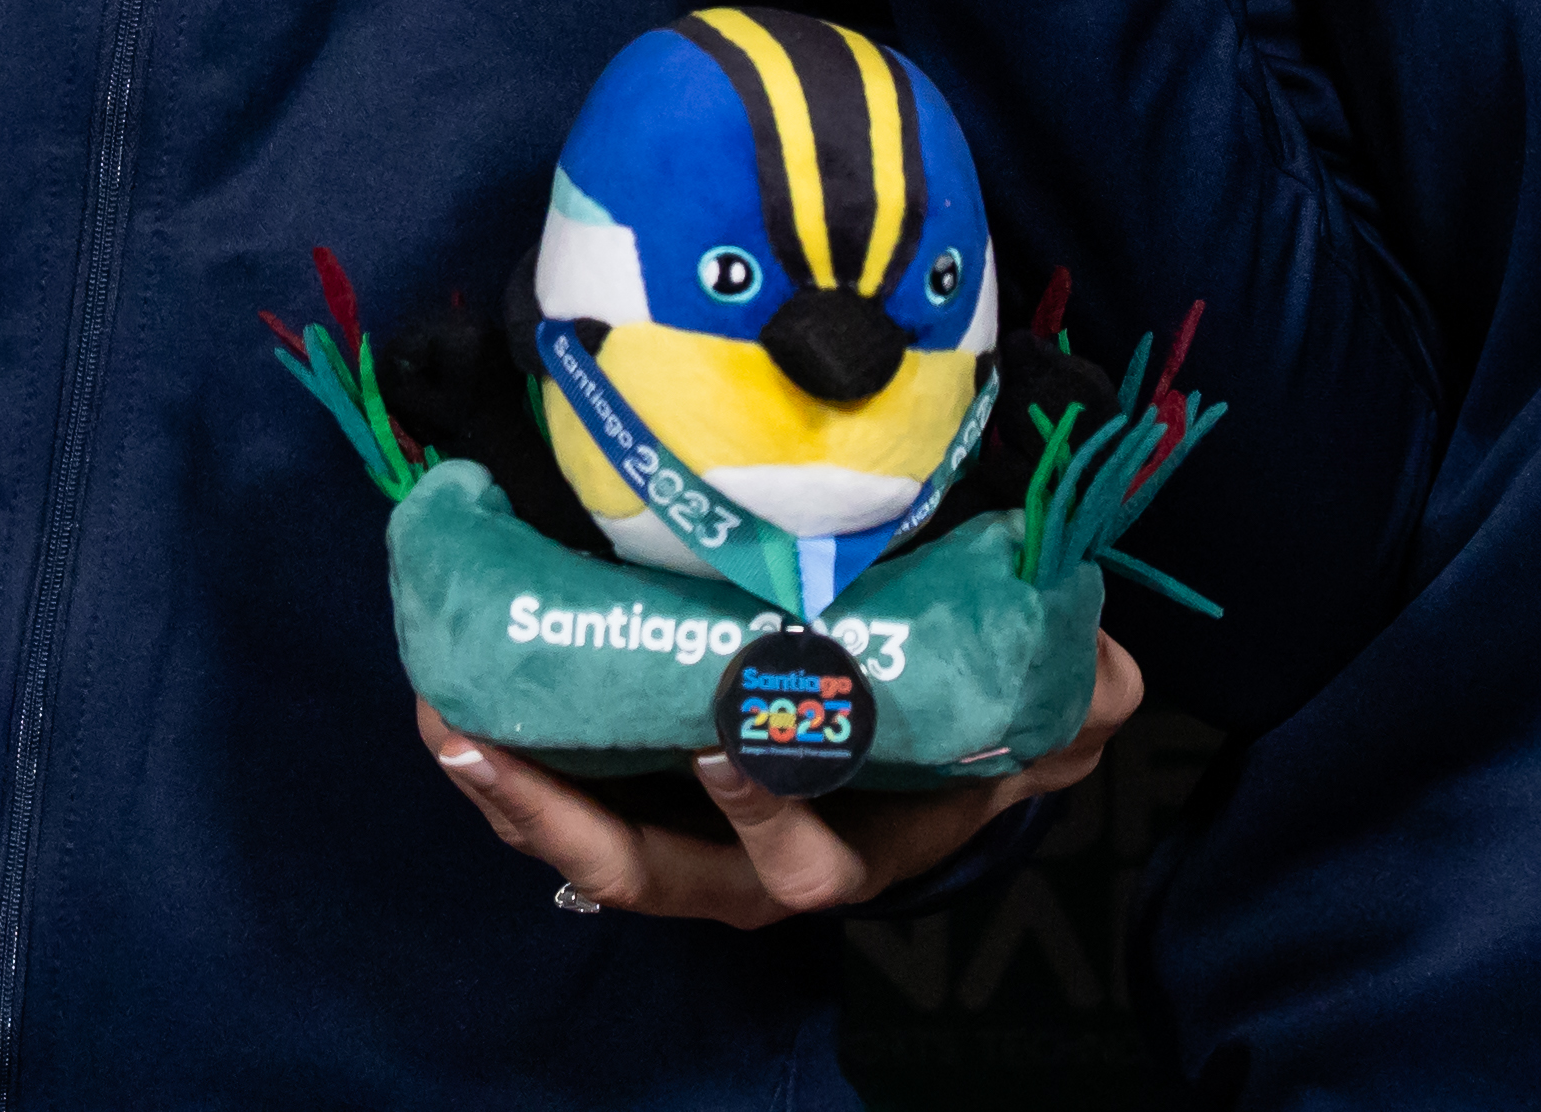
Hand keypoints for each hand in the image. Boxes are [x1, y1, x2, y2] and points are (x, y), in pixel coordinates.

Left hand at [415, 634, 1144, 927]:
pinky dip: (508, 752)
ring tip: (439, 719)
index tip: (730, 735)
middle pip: (639, 869)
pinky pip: (562, 791)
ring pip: (579, 840)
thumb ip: (1080, 697)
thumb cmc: (977, 734)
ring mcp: (681, 837)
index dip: (760, 807)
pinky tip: (455, 688)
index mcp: (841, 851)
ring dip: (505, 788)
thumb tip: (1101, 672)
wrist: (935, 754)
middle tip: (482, 744)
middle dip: (556, 818)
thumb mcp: (1044, 721)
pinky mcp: (640, 787)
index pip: (794, 858)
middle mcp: (744, 865)